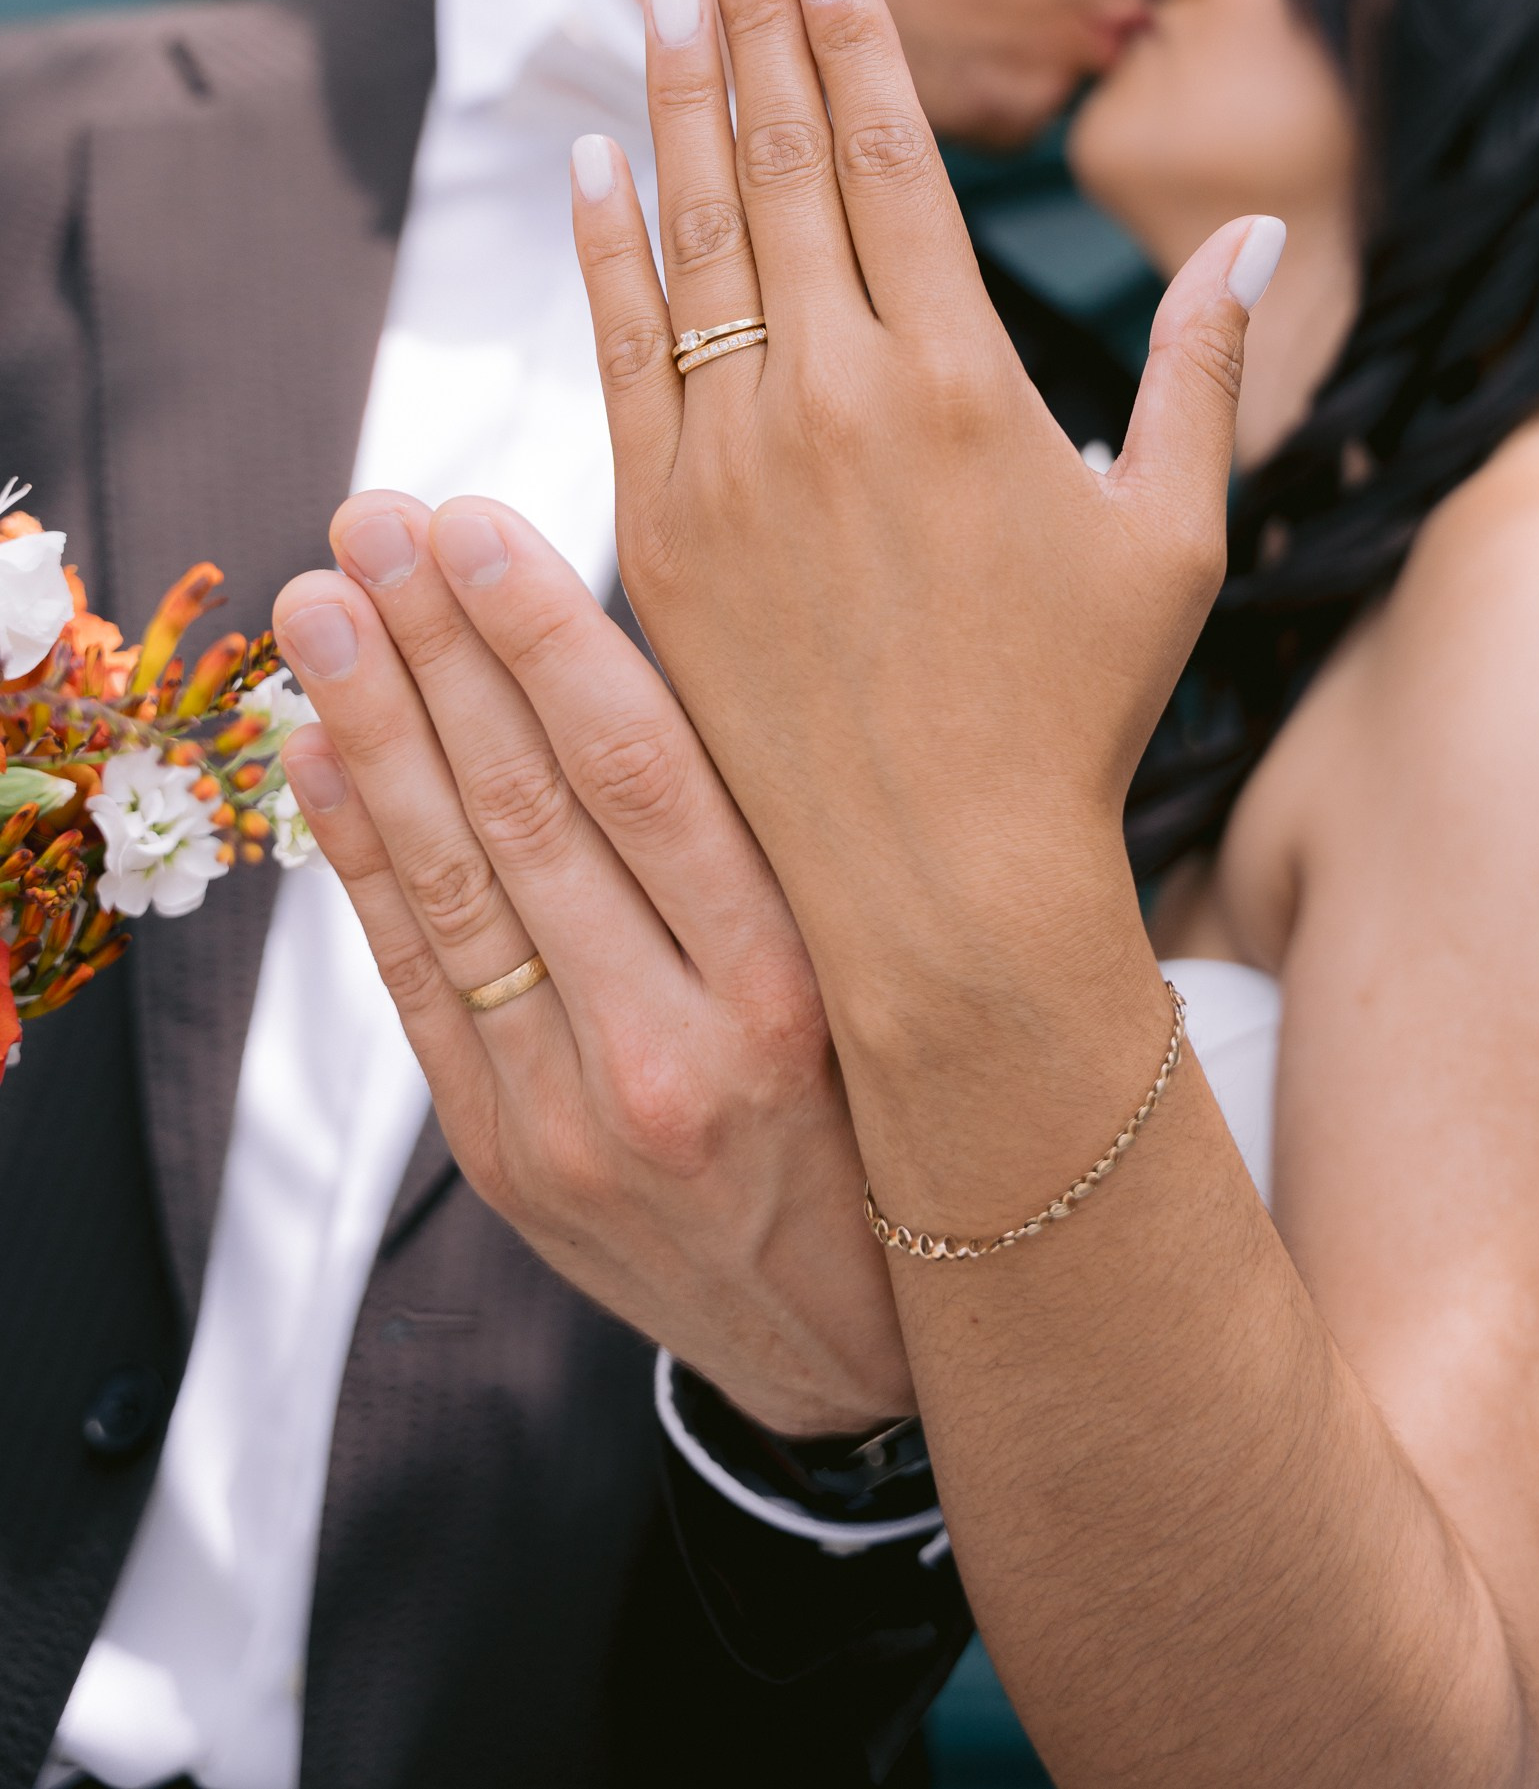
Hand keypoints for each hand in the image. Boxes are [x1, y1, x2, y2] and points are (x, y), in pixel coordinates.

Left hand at [272, 492, 912, 1435]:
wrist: (864, 1343)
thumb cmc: (893, 1114)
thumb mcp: (883, 969)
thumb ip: (779, 837)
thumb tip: (636, 652)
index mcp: (798, 983)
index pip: (645, 775)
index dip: (544, 639)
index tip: (475, 526)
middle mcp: (681, 1050)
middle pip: (527, 813)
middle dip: (434, 651)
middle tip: (370, 522)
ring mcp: (578, 1118)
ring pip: (455, 888)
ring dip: (368, 732)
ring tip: (318, 609)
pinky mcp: (509, 1162)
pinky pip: (417, 987)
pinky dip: (357, 864)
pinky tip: (318, 756)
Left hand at [569, 0, 1280, 1003]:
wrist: (937, 883)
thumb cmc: (1074, 712)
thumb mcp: (1169, 536)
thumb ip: (1200, 371)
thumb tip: (1251, 234)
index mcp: (967, 384)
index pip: (891, 165)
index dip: (853, 42)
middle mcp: (839, 400)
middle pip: (783, 169)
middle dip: (755, 30)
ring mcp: (736, 463)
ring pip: (694, 240)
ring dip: (677, 104)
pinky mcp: (662, 532)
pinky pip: (622, 355)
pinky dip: (604, 251)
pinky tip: (597, 164)